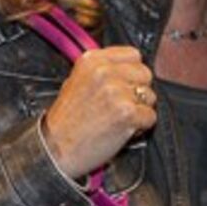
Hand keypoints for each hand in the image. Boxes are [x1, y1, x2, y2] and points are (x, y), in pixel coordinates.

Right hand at [40, 45, 154, 178]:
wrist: (56, 149)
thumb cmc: (66, 122)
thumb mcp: (76, 82)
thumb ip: (101, 71)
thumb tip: (128, 69)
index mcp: (91, 60)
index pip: (133, 55)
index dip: (132, 73)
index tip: (124, 85)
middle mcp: (104, 72)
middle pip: (145, 74)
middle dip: (138, 91)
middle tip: (121, 106)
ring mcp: (116, 91)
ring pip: (150, 96)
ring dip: (140, 110)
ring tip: (118, 119)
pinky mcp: (127, 113)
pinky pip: (151, 117)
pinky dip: (141, 127)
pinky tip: (122, 130)